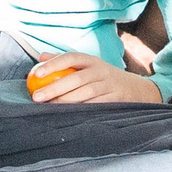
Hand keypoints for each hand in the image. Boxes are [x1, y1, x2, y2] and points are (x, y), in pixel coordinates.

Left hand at [26, 53, 160, 105]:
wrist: (135, 89)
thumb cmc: (102, 77)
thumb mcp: (87, 66)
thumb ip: (64, 62)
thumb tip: (40, 57)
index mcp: (91, 60)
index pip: (70, 58)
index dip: (53, 64)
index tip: (36, 73)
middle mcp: (101, 71)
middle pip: (76, 78)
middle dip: (55, 87)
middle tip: (37, 96)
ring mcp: (109, 85)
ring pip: (86, 93)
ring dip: (66, 100)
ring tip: (49, 106)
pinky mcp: (115, 100)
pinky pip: (96, 105)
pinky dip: (82, 109)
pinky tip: (68, 115)